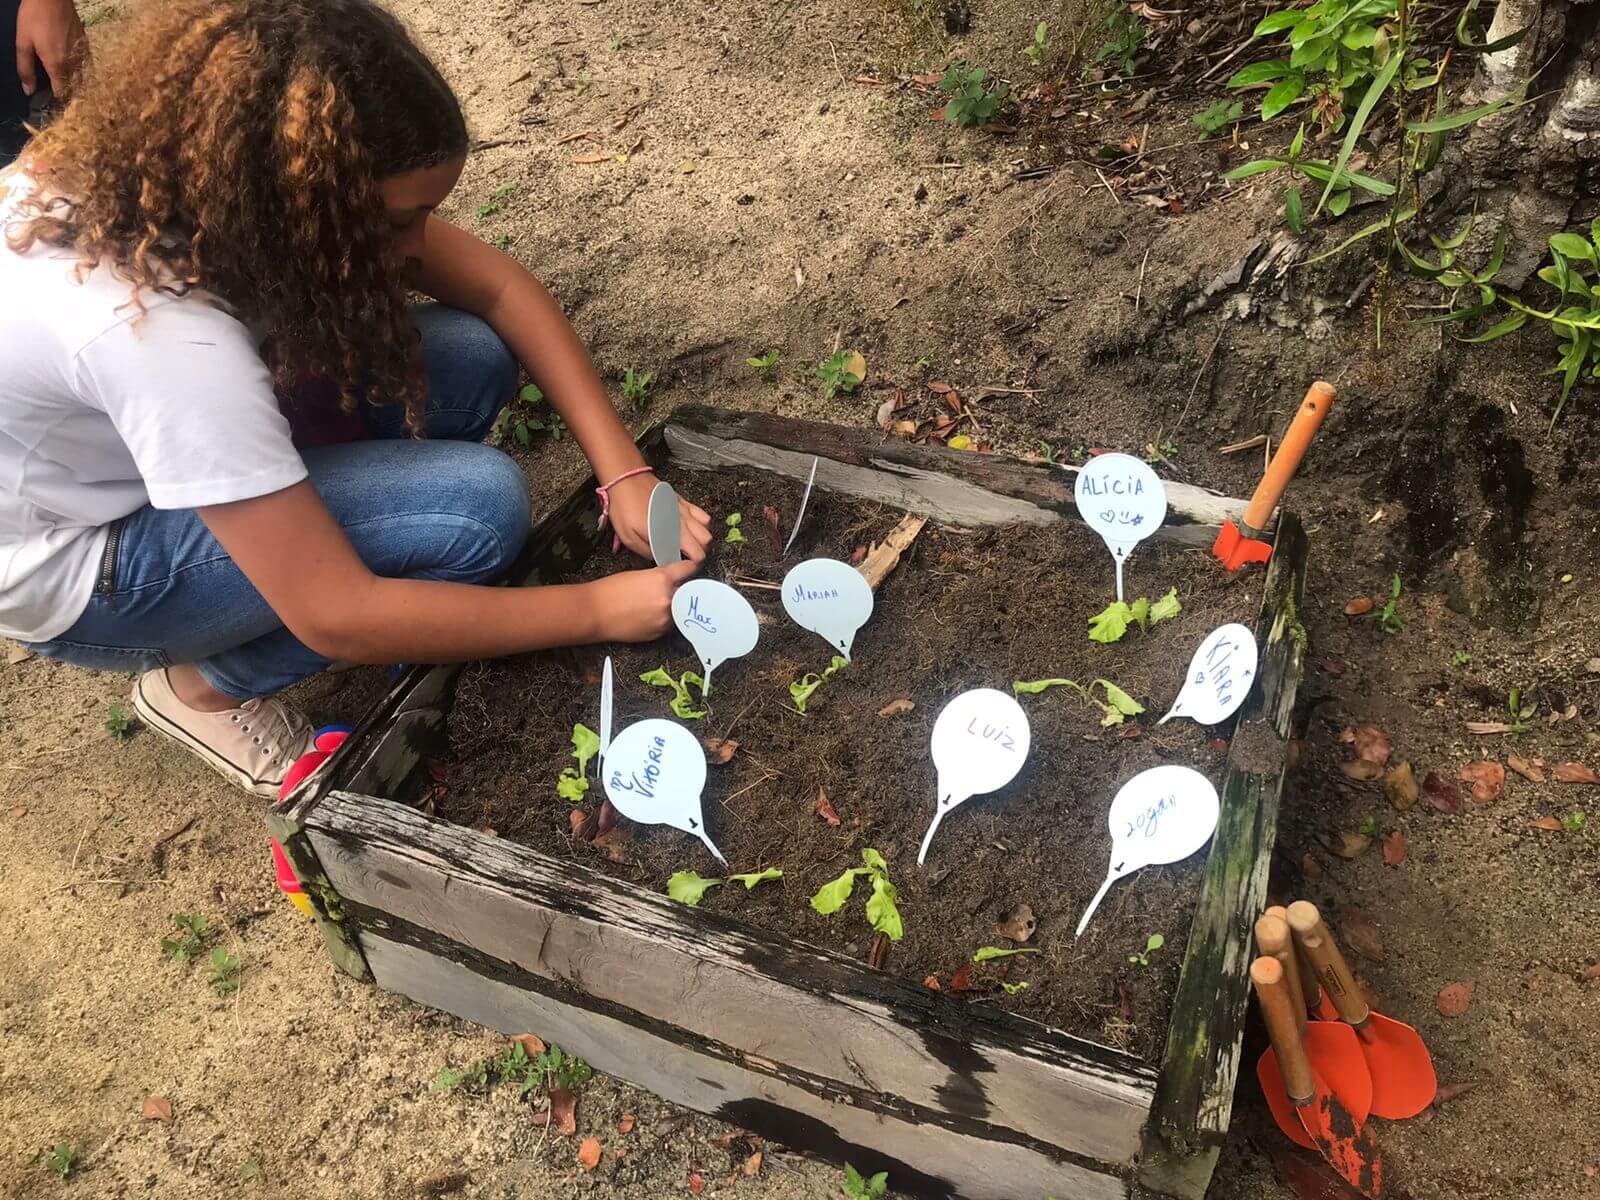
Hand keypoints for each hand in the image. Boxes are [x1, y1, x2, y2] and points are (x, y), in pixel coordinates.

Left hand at [16, 0, 88, 98]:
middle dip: (69, 94)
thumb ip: (25, 68)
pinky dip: (82, 72)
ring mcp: (82, 53)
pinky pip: (86, 65)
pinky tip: (75, 71)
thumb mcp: (22, 42)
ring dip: (77, 85)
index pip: (61, 91)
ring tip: (69, 87)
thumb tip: (29, 91)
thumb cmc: (34, 17)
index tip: (51, 103)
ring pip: (82, 77)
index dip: (56, 99)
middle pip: (74, 87)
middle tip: (60, 96)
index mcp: (56, 64)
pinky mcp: (86, 44)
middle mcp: (73, 63)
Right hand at [586, 559, 701, 641]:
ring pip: (680, 609)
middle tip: (675, 588)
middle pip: (688, 591)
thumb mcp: (638, 574)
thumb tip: (671, 579)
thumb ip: (659, 576)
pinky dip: (664, 619)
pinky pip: (669, 624)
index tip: (694, 567)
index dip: (691, 567)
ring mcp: (665, 619)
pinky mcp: (659, 633)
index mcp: (662, 579)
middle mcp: (668, 599)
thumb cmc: (610, 590)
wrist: (595, 612)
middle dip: (683, 589)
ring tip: (655, 603)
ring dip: (675, 605)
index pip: (689, 569)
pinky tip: (649, 614)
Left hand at [604, 470, 712, 562]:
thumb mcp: (628, 537)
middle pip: (706, 543)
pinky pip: (704, 515)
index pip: (695, 555)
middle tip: (683, 556)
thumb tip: (658, 559)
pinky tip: (689, 528)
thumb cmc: (625, 507)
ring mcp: (685, 511)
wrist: (626, 480)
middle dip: (698, 552)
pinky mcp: (683, 502)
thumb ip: (646, 552)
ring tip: (687, 543)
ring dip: (700, 539)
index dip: (690, 564)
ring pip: (707, 530)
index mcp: (671, 534)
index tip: (679, 566)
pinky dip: (702, 525)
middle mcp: (682, 522)